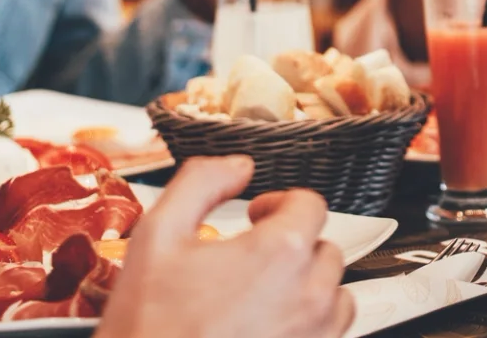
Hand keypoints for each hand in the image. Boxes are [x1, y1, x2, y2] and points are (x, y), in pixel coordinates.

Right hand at [99, 156, 352, 337]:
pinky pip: (329, 335)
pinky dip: (308, 325)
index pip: (310, 204)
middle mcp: (309, 297)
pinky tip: (267, 325)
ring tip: (265, 293)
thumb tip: (236, 166)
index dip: (279, 202)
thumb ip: (201, 182)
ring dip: (308, 287)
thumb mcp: (158, 235)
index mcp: (280, 254)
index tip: (257, 215)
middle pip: (325, 248)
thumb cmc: (151, 327)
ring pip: (336, 296)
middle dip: (292, 245)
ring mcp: (314, 337)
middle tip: (253, 257)